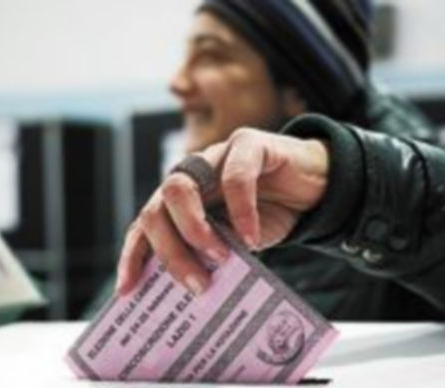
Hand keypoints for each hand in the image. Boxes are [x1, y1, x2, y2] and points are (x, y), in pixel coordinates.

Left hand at [117, 128, 328, 294]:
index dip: (132, 255)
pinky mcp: (248, 144)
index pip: (144, 225)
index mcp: (181, 201)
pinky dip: (242, 213)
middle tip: (197, 283)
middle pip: (154, 208)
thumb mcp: (236, 244)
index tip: (128, 289)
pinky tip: (252, 239)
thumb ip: (213, 256)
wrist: (316, 186)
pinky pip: (235, 177)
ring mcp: (214, 156)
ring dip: (194, 230)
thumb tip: (193, 288)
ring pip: (179, 187)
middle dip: (169, 251)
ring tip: (220, 259)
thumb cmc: (270, 214)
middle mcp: (191, 175)